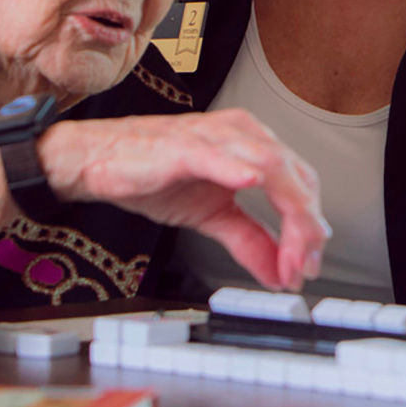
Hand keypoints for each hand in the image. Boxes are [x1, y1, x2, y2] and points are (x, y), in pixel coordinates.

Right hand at [43, 109, 326, 291]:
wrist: (94, 161)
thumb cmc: (150, 173)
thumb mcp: (211, 216)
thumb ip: (248, 241)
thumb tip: (278, 273)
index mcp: (253, 144)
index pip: (301, 184)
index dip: (310, 228)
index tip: (307, 266)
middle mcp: (242, 133)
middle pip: (296, 177)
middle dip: (306, 228)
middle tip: (302, 267)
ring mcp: (214, 136)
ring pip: (271, 166)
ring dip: (288, 213)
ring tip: (291, 251)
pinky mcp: (183, 145)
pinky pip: (216, 153)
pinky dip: (237, 167)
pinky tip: (251, 180)